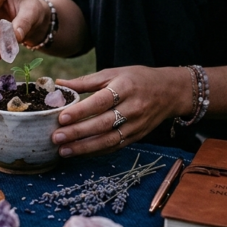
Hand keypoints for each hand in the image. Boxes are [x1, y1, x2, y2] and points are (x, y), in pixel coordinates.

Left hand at [52, 66, 186, 156]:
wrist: (170, 92)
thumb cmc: (137, 79)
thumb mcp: (114, 73)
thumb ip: (86, 81)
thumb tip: (60, 84)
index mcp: (125, 88)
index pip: (101, 101)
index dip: (81, 111)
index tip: (61, 118)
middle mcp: (132, 108)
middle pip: (103, 124)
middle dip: (78, 133)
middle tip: (56, 137)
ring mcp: (136, 125)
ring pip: (108, 140)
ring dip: (84, 148)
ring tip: (63, 150)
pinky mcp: (136, 137)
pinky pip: (114, 147)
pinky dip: (96, 151)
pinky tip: (79, 153)